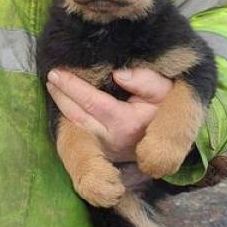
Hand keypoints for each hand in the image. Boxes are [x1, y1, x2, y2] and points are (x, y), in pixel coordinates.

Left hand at [45, 68, 173, 162]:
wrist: (175, 137)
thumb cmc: (168, 108)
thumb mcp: (166, 90)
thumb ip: (146, 81)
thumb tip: (118, 74)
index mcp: (126, 124)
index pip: (92, 103)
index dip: (72, 87)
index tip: (57, 72)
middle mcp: (112, 140)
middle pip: (77, 116)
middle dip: (61, 95)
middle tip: (51, 76)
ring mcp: (105, 150)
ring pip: (74, 128)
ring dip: (61, 107)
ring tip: (52, 87)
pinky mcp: (102, 154)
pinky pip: (79, 137)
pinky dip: (68, 120)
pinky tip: (62, 104)